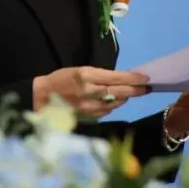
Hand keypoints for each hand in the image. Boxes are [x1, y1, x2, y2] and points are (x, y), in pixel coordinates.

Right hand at [33, 66, 149, 117]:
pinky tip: (116, 101)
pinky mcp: (88, 116)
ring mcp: (89, 106)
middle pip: (120, 92)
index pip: (117, 78)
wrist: (41, 97)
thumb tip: (122, 79)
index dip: (133, 79)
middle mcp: (90, 91)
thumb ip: (100, 76)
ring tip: (132, 93)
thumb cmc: (61, 80)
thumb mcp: (80, 71)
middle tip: (147, 88)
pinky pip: (107, 111)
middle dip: (136, 90)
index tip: (146, 78)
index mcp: (87, 75)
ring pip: (116, 103)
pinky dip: (114, 105)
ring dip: (126, 98)